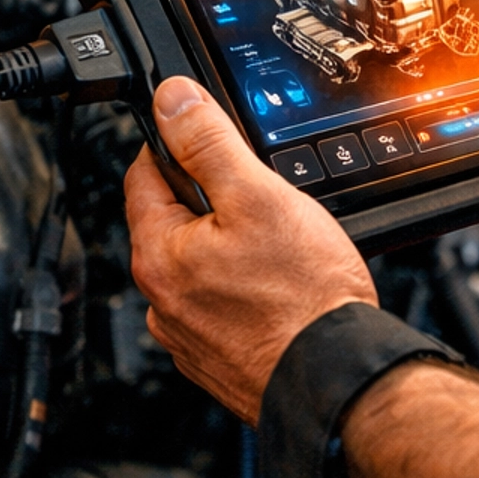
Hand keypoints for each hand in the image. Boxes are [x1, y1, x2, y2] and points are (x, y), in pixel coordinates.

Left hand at [125, 78, 375, 420]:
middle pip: (171, 221)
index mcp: (160, 254)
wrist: (335, 377)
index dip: (177, 145)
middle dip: (210, 201)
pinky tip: (277, 289)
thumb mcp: (259, 196)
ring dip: (226, 248)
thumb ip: (210, 142)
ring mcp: (186, 335)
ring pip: (197, 266)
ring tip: (276, 247)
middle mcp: (161, 299)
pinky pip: (218, 306)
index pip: (143, 174)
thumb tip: (172, 100)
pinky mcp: (215, 359)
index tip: (208, 136)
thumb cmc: (304, 298)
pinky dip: (241, 292)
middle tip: (260, 196)